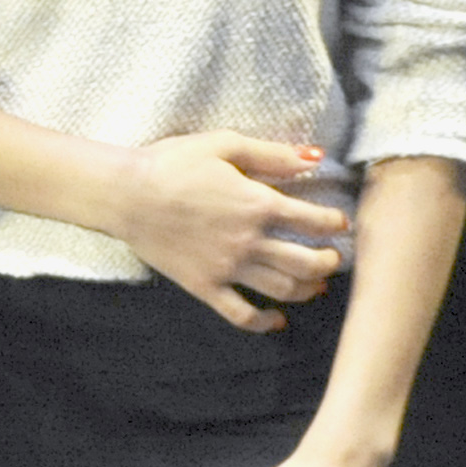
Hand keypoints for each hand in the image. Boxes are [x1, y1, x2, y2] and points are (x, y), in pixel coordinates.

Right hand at [110, 131, 347, 331]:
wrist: (126, 194)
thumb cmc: (172, 163)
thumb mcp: (223, 144)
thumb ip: (272, 153)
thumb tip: (315, 156)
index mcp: (257, 204)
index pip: (313, 220)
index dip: (334, 223)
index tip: (339, 223)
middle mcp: (249, 241)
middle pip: (306, 263)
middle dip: (328, 262)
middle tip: (334, 258)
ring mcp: (228, 268)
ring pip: (282, 290)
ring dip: (307, 289)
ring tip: (316, 285)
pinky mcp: (205, 286)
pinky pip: (242, 314)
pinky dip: (264, 322)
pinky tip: (277, 320)